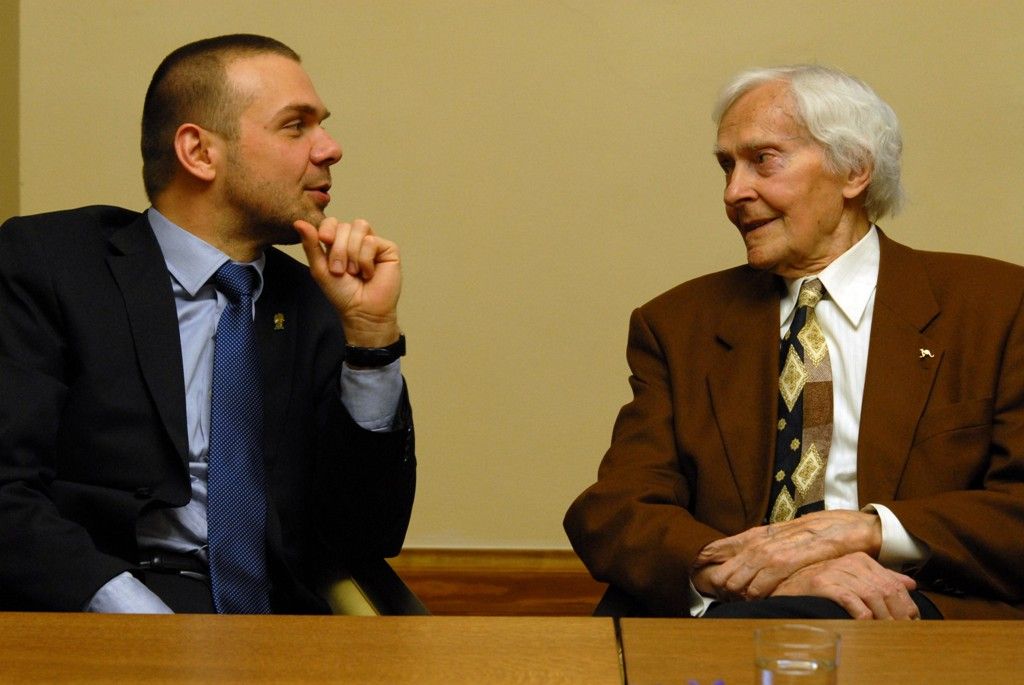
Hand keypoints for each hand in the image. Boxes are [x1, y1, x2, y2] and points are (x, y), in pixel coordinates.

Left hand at [293, 217, 401, 347]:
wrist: (362, 311)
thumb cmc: (342, 293)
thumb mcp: (319, 268)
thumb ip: (310, 245)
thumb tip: (298, 222)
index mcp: (339, 242)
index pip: (332, 221)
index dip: (327, 228)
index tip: (324, 241)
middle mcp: (356, 240)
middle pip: (344, 225)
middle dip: (339, 250)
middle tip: (340, 271)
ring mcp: (373, 243)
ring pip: (360, 227)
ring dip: (352, 253)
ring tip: (354, 272)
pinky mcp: (388, 249)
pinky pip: (372, 241)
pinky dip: (366, 260)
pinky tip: (368, 274)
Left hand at [692, 510, 881, 599]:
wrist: (867, 525)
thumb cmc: (832, 533)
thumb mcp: (797, 537)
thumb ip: (773, 546)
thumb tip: (745, 557)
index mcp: (778, 530)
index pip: (742, 538)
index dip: (720, 549)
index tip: (702, 561)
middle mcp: (786, 532)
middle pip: (749, 550)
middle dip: (730, 569)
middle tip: (717, 587)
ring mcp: (801, 538)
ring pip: (764, 557)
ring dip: (746, 576)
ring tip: (734, 593)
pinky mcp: (819, 547)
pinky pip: (789, 564)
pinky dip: (772, 577)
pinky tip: (762, 591)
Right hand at [772, 552, 919, 619]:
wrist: (785, 587)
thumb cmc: (820, 587)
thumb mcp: (853, 579)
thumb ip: (881, 579)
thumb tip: (910, 584)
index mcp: (861, 560)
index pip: (893, 582)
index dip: (906, 604)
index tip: (911, 621)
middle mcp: (849, 562)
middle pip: (885, 589)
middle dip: (898, 613)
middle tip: (902, 630)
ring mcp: (835, 572)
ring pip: (871, 595)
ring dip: (883, 617)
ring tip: (886, 631)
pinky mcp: (822, 584)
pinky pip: (850, 599)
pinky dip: (862, 614)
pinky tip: (865, 624)